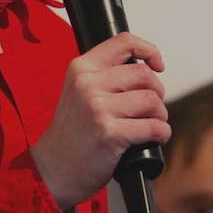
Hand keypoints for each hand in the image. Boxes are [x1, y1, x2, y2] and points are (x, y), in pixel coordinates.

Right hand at [31, 33, 169, 212]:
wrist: (52, 170)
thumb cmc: (70, 135)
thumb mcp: (77, 93)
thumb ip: (103, 76)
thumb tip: (145, 69)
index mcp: (81, 69)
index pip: (124, 42)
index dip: (149, 51)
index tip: (157, 65)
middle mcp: (88, 84)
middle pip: (145, 74)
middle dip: (157, 92)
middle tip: (150, 107)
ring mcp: (98, 109)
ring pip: (152, 101)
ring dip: (159, 115)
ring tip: (150, 124)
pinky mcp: (110, 134)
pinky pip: (154, 127)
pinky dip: (161, 133)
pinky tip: (154, 138)